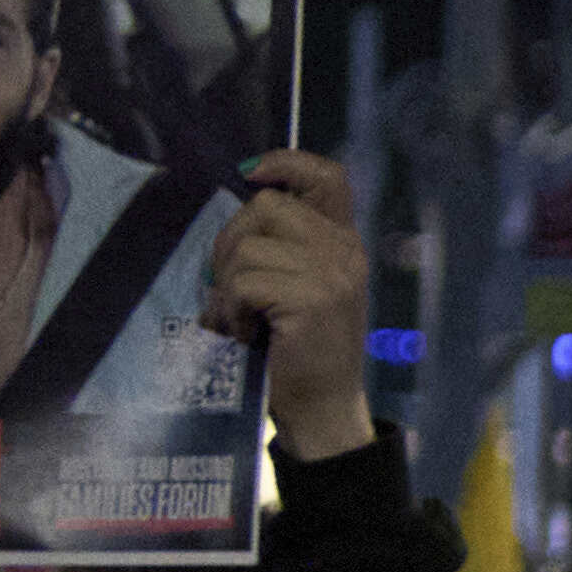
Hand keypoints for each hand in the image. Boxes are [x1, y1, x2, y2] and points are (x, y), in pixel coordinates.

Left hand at [211, 148, 379, 462]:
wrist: (324, 409)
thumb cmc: (302, 350)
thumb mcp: (301, 287)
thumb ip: (286, 247)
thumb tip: (238, 210)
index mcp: (344, 242)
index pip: (328, 177)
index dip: (286, 162)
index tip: (249, 175)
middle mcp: (345, 251)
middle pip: (268, 207)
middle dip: (231, 242)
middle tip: (228, 288)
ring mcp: (333, 275)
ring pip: (249, 247)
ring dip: (226, 286)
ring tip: (236, 318)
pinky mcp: (312, 300)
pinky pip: (245, 282)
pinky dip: (230, 309)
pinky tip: (243, 333)